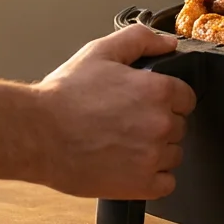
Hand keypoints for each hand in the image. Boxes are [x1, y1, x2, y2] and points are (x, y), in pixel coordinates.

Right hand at [31, 25, 195, 198]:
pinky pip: (166, 184)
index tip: (146, 105)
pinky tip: (130, 168)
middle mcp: (161, 124)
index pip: (186, 98)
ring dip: (156, 152)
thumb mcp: (100, 51)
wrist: (37, 134)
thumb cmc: (64, 96)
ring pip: (173, 155)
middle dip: (158, 125)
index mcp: (158, 91)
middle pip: (178, 127)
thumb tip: (168, 43)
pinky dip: (152, 179)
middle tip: (127, 124)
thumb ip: (140, 39)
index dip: (167, 101)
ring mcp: (153, 156)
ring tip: (124, 146)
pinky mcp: (141, 185)